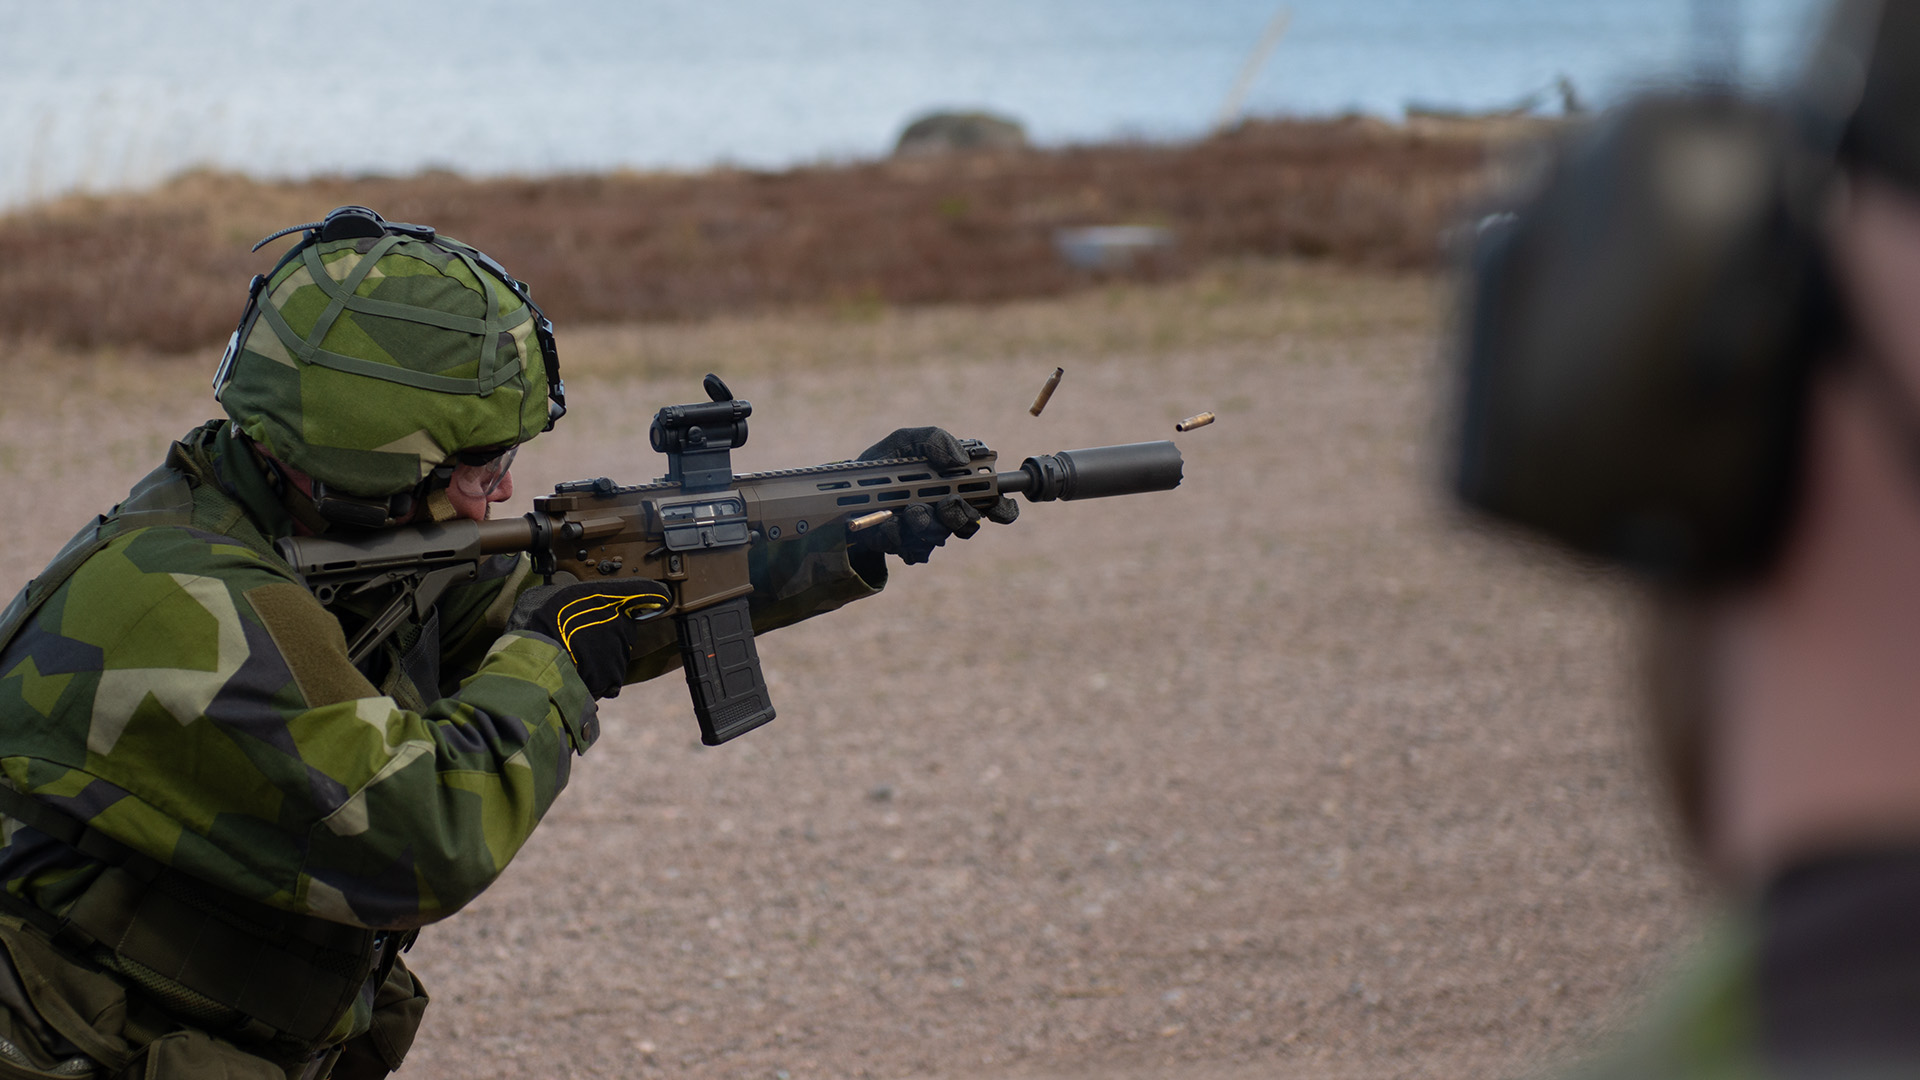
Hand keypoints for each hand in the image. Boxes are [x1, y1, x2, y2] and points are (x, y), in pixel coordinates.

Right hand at [507, 579, 671, 697]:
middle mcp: (618, 622)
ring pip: (616, 653)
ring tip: (573, 657)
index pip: (639, 591)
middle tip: (579, 638)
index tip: (661, 597)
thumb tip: (567, 597)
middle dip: (606, 633)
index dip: (651, 594)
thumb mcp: (545, 595)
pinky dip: (598, 678)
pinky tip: (578, 673)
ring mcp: (619, 650)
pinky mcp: (614, 675)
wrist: (534, 662)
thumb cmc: (534, 626)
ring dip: (600, 656)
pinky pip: (610, 677)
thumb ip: (568, 597)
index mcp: (602, 598)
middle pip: (623, 628)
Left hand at [852, 427, 1018, 564]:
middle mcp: (945, 512)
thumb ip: (934, 439)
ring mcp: (926, 533)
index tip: (994, 503)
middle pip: (968, 525)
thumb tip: (960, 460)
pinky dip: (898, 537)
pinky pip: (911, 551)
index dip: (1002, 508)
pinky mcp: (904, 548)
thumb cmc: (882, 462)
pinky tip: (886, 524)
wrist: (844, 488)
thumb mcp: (904, 440)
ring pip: (938, 537)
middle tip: (945, 504)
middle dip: (957, 514)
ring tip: (906, 512)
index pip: (993, 503)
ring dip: (924, 523)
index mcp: (955, 487)